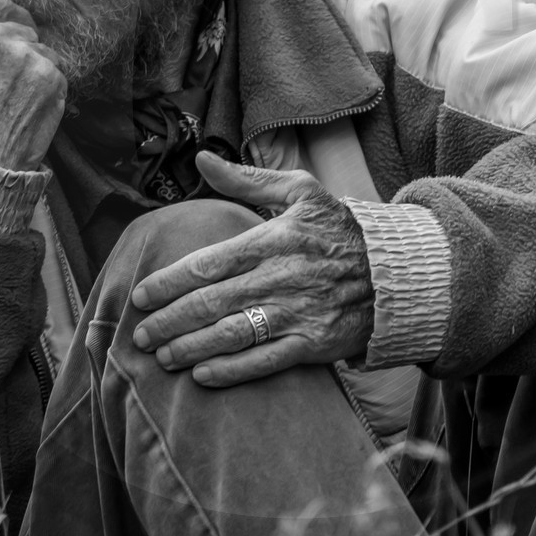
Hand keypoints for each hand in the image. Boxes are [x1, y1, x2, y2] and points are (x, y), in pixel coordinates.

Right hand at [0, 0, 65, 169]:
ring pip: (44, 51)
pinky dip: (50, 93)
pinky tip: (28, 113)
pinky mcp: (48, 76)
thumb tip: (0, 20)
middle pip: (23, 26)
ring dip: (37, 72)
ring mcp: (21, 54)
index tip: (5, 38)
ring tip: (13, 103)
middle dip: (21, 49)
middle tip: (5, 85)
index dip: (4, 19)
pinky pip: (59, 74)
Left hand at [129, 152, 373, 387]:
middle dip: (168, 321)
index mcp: (272, 239)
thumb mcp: (300, 192)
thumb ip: (247, 179)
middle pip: (210, 303)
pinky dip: (230, 371)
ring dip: (189, 348)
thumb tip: (202, 159)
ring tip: (162, 356)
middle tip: (138, 334)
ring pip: (230, 334)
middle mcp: (280, 277)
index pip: (206, 263)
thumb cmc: (340, 229)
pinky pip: (263, 361)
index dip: (168, 283)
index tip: (140, 296)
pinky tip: (202, 375)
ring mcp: (296, 313)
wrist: (397, 270)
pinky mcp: (313, 343)